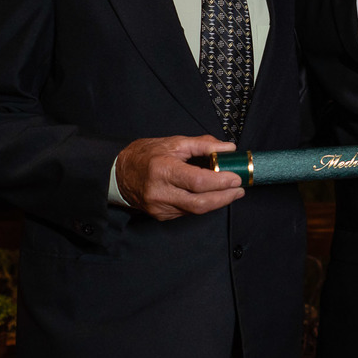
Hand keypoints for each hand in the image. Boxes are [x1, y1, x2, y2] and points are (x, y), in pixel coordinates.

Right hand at [116, 135, 243, 220]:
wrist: (118, 173)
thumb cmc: (146, 155)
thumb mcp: (174, 142)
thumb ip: (203, 145)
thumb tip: (228, 148)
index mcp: (162, 170)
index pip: (197, 182)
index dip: (220, 182)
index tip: (236, 178)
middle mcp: (160, 192)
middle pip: (199, 203)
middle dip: (224, 198)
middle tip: (239, 189)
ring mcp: (159, 207)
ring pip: (195, 210)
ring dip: (216, 202)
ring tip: (230, 191)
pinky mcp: (161, 215)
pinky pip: (187, 212)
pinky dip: (202, 204)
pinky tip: (210, 196)